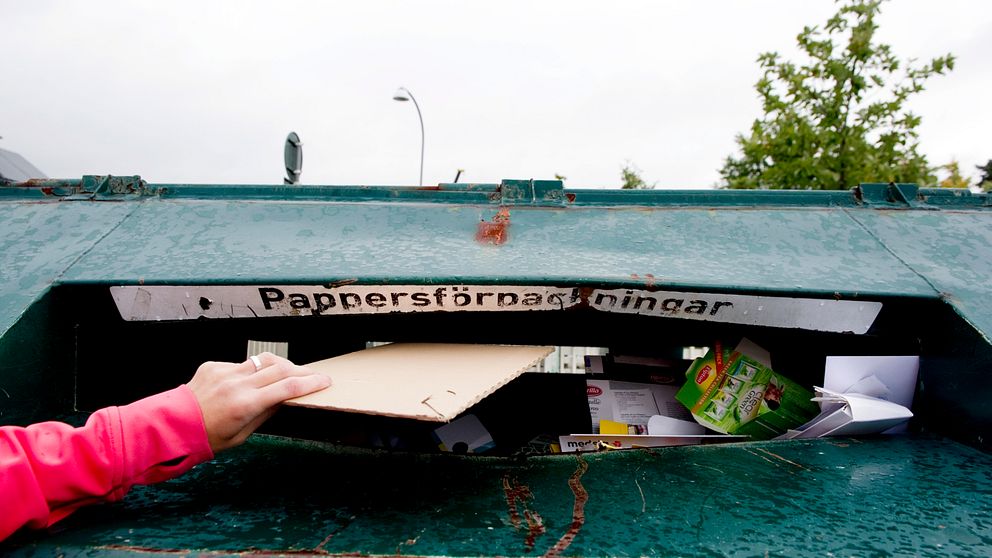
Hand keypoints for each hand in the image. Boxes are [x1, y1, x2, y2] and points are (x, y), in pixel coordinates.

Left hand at [186, 353, 330, 451]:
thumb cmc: (206, 437)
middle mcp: (237, 384)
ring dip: (280, 365)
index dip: (311, 383)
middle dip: (302, 371)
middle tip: (313, 375)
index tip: (324, 381)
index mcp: (246, 405)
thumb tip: (283, 399)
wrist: (171, 427)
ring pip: (262, 361)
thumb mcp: (241, 435)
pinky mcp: (214, 366)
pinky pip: (241, 364)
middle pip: (281, 368)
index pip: (288, 388)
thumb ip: (265, 414)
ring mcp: (225, 372)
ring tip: (289, 373)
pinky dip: (252, 371)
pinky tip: (250, 382)